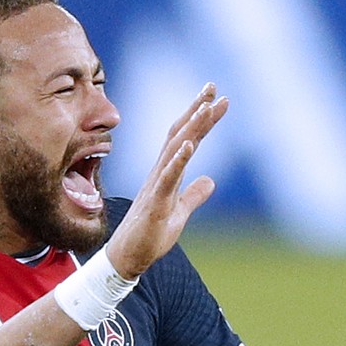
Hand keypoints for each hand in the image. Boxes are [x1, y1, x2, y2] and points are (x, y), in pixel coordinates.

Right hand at [106, 83, 228, 277]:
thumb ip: (194, 195)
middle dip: (197, 110)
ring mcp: (157, 185)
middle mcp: (161, 172)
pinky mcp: (156, 202)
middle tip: (213, 88)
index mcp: (167, 173)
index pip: (186, 138)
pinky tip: (191, 145)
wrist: (128, 257)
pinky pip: (168, 177)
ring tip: (206, 107)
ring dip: (192, 127)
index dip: (201, 118)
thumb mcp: (180, 212)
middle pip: (180, 134)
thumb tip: (211, 181)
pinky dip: (179, 159)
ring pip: (175, 149)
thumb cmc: (150, 235)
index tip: (217, 99)